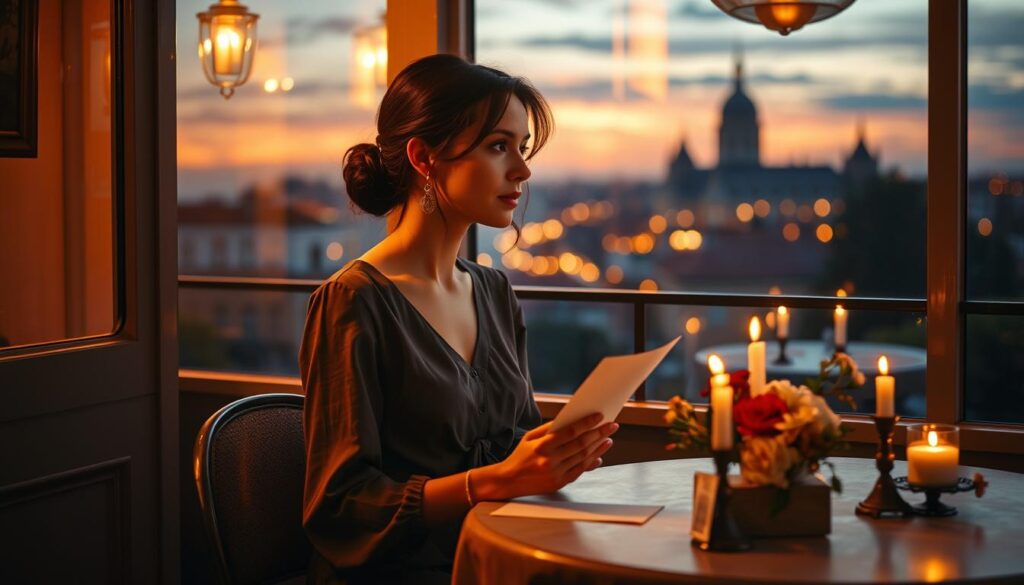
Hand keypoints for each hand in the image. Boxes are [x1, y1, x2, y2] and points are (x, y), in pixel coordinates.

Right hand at [481, 413, 617, 499]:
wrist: (508, 480)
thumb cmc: (520, 456)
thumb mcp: (530, 437)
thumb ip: (550, 429)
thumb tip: (571, 422)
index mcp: (542, 446)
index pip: (570, 432)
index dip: (587, 423)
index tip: (599, 416)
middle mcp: (550, 460)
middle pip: (581, 445)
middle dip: (599, 433)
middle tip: (611, 426)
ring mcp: (555, 473)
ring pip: (583, 458)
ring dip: (599, 447)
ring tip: (608, 438)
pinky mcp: (559, 483)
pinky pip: (579, 471)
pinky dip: (591, 462)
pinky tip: (599, 455)